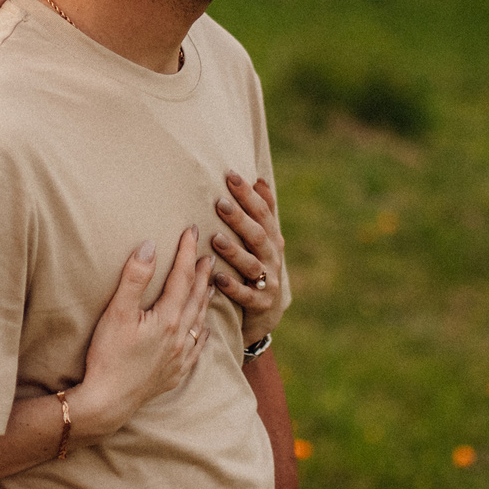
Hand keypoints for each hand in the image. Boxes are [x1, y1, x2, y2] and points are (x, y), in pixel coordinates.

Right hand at [74, 228, 211, 436]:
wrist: (108, 402)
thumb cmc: (108, 356)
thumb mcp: (117, 313)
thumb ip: (135, 278)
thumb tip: (150, 245)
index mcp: (168, 318)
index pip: (182, 277)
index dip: (187, 252)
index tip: (192, 230)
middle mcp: (181, 336)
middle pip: (196, 297)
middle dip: (202, 273)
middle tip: (209, 254)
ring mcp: (180, 356)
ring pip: (200, 320)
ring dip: (206, 299)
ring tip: (212, 284)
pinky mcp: (175, 373)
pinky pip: (199, 347)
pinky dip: (204, 331)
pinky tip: (204, 328)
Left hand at [209, 173, 286, 341]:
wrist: (265, 313)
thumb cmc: (257, 265)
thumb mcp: (263, 239)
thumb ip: (262, 212)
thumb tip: (259, 178)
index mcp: (272, 238)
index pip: (262, 212)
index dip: (248, 194)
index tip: (230, 175)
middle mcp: (272, 257)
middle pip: (257, 235)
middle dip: (240, 218)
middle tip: (219, 203)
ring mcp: (268, 281)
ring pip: (252, 265)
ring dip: (234, 251)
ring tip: (216, 239)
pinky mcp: (260, 304)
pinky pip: (246, 295)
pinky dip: (232, 287)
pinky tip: (217, 277)